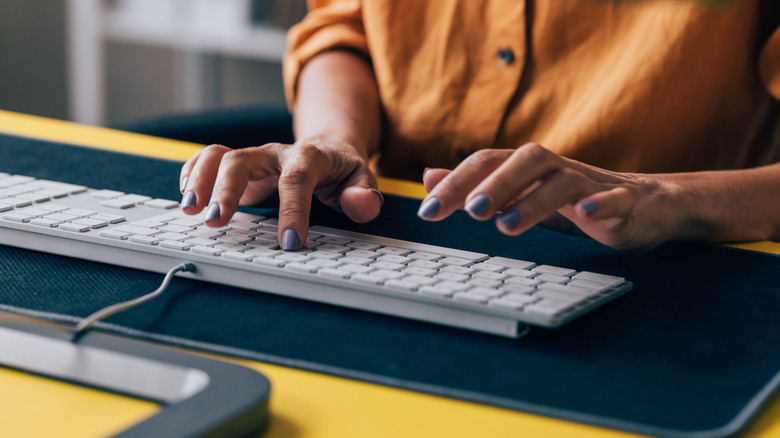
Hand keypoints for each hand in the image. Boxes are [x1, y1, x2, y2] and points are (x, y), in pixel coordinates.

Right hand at [179, 139, 382, 249]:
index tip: (289, 244)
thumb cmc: (342, 170)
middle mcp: (275, 154)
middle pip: (243, 160)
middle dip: (227, 189)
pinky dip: (193, 173)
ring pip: (220, 156)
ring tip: (189, 211)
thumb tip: (364, 204)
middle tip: (216, 222)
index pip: (297, 179)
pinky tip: (187, 197)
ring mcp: (254, 158)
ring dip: (200, 181)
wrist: (328, 148)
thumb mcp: (362, 179)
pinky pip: (208, 158)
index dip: (293, 210)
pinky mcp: (239, 167)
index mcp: (309, 157)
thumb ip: (364, 193)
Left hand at [418, 143, 681, 251]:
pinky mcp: (625, 202)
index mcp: (530, 168)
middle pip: (524, 160)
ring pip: (563, 180)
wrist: (647, 205)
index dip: (456, 183)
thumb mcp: (522, 196)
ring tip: (506, 226)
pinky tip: (585, 214)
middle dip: (494, 184)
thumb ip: (476, 187)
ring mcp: (592, 183)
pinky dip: (600, 203)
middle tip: (469, 213)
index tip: (427, 212)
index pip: (487, 163)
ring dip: (533, 201)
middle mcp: (557, 169)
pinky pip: (615, 198)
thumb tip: (429, 177)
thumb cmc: (575, 200)